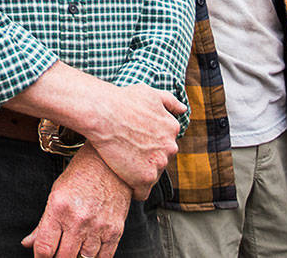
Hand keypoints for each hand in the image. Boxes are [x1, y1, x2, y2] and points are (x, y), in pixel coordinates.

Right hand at [8, 64, 183, 198]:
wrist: (103, 113)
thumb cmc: (123, 101)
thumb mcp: (150, 93)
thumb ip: (169, 101)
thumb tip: (183, 110)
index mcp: (172, 128)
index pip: (165, 143)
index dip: (149, 144)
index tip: (136, 143)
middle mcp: (169, 147)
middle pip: (160, 159)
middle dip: (147, 159)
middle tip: (127, 153)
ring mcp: (158, 164)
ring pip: (152, 175)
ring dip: (140, 173)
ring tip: (123, 167)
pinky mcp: (144, 178)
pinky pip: (142, 192)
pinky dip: (134, 190)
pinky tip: (123, 182)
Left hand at [21, 146, 131, 257]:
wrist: (111, 162)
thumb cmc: (81, 175)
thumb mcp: (56, 194)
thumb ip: (43, 223)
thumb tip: (27, 243)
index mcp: (59, 208)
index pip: (44, 248)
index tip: (42, 257)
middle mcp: (78, 219)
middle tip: (58, 253)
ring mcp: (98, 226)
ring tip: (73, 250)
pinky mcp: (115, 230)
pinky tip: (88, 252)